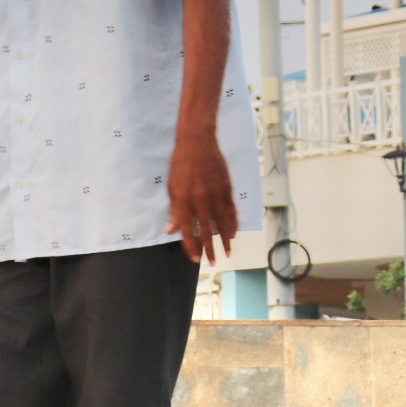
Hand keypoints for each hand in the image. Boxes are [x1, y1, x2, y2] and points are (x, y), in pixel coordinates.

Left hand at [166, 127, 237, 263]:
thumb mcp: (171, 186)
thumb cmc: (180, 164)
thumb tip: (171, 230)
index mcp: (183, 201)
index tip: (195, 259)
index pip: (187, 230)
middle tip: (213, 263)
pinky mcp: (226, 189)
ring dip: (225, 241)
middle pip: (206, 231)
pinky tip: (234, 234)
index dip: (191, 246)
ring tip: (227, 253)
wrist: (197, 143)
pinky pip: (231, 211)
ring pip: (222, 223)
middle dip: (209, 249)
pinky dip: (233, 224)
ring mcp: (215, 195)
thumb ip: (173, 210)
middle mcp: (200, 200)